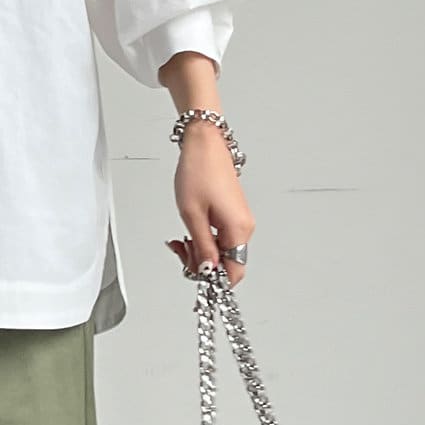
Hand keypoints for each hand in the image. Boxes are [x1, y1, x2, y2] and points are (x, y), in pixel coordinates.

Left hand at [165, 124, 254, 287]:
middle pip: (226, 263)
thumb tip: (208, 271)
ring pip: (221, 251)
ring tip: (181, 239)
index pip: (234, 272)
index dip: (214, 281)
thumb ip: (202, 247)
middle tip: (180, 251)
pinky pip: (220, 237)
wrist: (204, 144)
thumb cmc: (198, 172)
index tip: (194, 278)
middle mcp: (244, 227)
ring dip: (199, 251)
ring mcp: (239, 220)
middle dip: (200, 263)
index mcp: (238, 229)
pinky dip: (203, 239)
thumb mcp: (192, 216)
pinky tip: (190, 232)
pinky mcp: (232, 214)